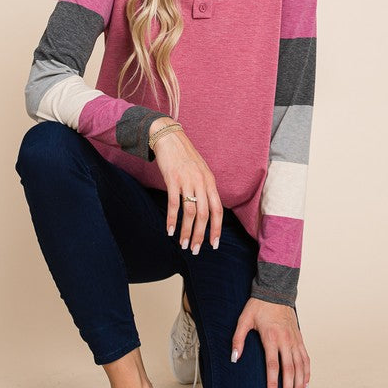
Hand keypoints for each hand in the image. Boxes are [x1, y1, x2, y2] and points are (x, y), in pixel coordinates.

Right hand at [150, 117, 222, 253]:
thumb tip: (207, 209)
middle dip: (201, 235)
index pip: (217, 210)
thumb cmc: (184, 156)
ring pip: (190, 212)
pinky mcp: (172, 179)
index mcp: (210, 181)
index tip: (214, 244)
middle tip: (196, 250)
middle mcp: (201, 182)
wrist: (169, 137)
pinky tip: (170, 230)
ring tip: (183, 244)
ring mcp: (187, 180)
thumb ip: (204, 188)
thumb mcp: (200, 171)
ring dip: (186, 231)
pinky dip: (171, 219)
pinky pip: (173, 203)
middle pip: (204, 215)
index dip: (217, 229)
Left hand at [231, 297, 309, 387]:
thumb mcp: (243, 320)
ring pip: (300, 367)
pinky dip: (307, 373)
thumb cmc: (258, 306)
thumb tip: (234, 358)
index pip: (273, 366)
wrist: (275, 291)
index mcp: (271, 337)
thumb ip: (238, 339)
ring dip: (300, 386)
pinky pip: (306, 359)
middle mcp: (286, 341)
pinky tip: (305, 385)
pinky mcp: (300, 338)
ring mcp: (295, 340)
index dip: (273, 384)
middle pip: (289, 370)